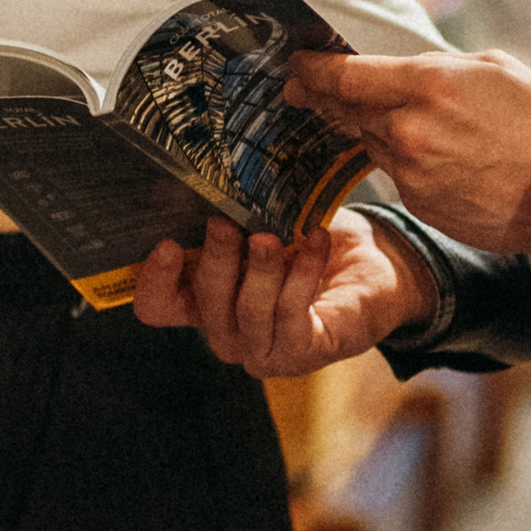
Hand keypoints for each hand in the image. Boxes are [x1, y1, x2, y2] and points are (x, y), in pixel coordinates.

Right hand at [133, 206, 437, 375]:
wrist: (376, 268)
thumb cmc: (312, 245)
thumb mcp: (268, 221)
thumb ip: (235, 212)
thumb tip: (209, 177)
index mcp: (206, 302)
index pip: (157, 306)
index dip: (154, 280)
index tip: (168, 244)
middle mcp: (227, 333)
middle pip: (204, 304)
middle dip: (215, 259)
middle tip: (226, 222)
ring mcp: (263, 351)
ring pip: (247, 311)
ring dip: (260, 268)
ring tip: (272, 235)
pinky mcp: (301, 353)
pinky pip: (291, 313)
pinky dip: (301, 272)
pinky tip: (315, 240)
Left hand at [285, 47, 530, 252]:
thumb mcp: (493, 67)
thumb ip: (439, 67)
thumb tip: (406, 69)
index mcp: (428, 86)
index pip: (346, 77)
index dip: (313, 71)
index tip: (296, 66)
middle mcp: (410, 131)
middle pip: (348, 111)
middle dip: (326, 99)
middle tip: (305, 91)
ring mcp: (412, 173)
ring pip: (372, 144)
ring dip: (376, 131)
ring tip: (406, 124)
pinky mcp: (421, 204)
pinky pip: (398, 176)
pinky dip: (406, 163)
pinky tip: (438, 159)